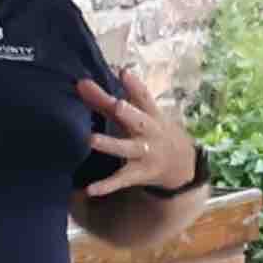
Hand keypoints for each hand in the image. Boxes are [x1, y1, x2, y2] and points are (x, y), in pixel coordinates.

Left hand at [74, 71, 199, 200]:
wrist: (182, 165)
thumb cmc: (151, 132)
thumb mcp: (136, 116)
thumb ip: (105, 101)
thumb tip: (80, 83)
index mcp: (150, 116)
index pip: (144, 98)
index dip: (135, 86)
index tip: (124, 72)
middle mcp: (149, 133)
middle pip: (139, 121)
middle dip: (129, 113)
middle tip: (116, 104)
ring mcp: (144, 154)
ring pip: (127, 148)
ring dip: (111, 144)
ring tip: (92, 140)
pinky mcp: (137, 174)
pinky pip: (120, 180)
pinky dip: (106, 185)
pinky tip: (90, 189)